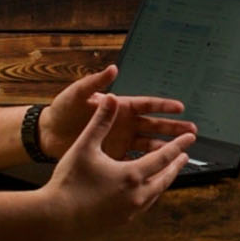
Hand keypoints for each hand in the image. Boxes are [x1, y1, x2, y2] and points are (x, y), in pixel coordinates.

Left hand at [42, 65, 193, 159]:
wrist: (48, 134)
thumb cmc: (62, 110)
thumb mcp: (77, 94)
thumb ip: (95, 83)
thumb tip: (112, 69)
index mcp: (119, 107)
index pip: (147, 105)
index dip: (164, 106)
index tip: (181, 107)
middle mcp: (124, 124)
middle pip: (154, 126)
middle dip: (173, 129)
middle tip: (192, 132)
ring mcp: (120, 140)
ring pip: (149, 145)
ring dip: (165, 148)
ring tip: (182, 153)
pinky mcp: (113, 156)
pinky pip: (135, 160)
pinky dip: (147, 165)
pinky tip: (159, 171)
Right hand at [45, 95, 195, 234]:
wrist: (56, 217)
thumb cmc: (69, 181)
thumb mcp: (85, 146)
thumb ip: (100, 121)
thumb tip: (110, 98)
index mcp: (132, 174)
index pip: (163, 157)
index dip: (178, 145)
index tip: (190, 139)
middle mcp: (137, 195)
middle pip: (165, 178)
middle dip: (176, 165)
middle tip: (185, 156)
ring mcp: (130, 211)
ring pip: (156, 194)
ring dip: (164, 181)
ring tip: (167, 173)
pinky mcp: (121, 221)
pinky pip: (144, 205)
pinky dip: (150, 194)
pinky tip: (145, 192)